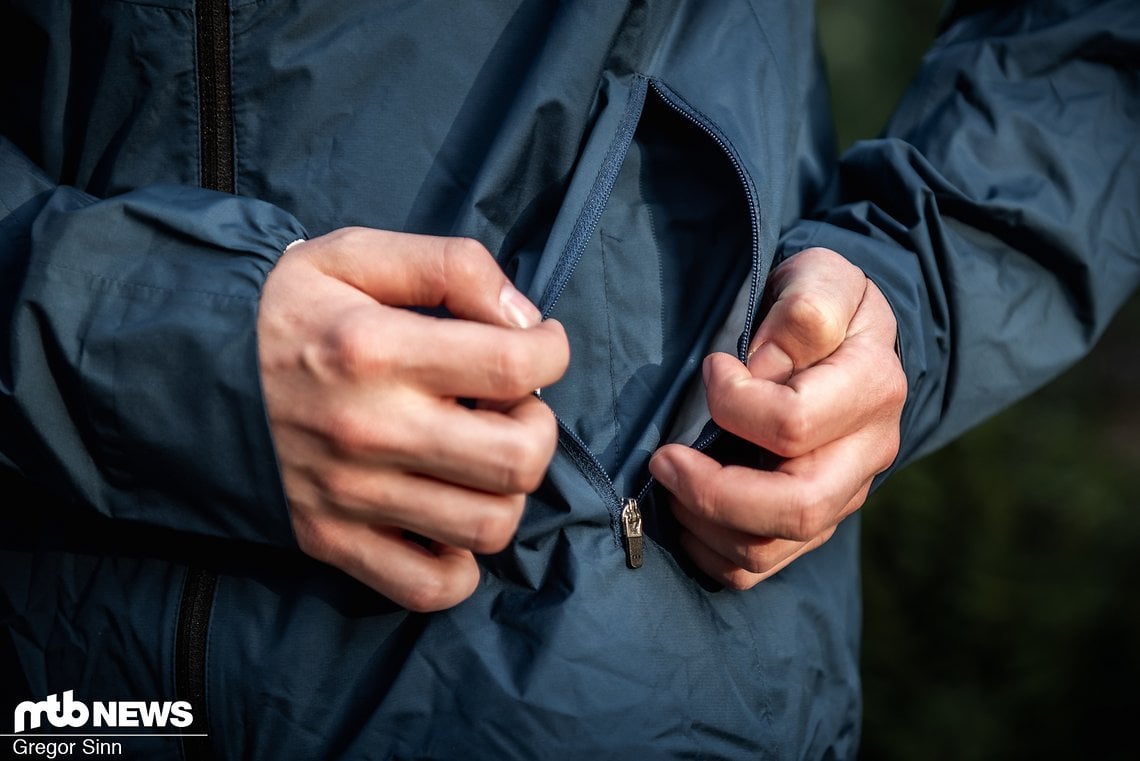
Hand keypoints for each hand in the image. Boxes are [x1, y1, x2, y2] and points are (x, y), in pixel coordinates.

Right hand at [257, 228, 568, 610]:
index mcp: (376, 349)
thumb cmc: (280, 311)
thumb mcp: (354, 254)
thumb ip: (450, 266)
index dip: (551, 352)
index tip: (538, 344)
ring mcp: (351, 497)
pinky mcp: (330, 542)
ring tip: (478, 455)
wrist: (177, 371)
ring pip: (489, 526)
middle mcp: (369, 430)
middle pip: (519, 459)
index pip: (515, 367)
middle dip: (538, 426)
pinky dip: (459, 563)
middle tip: (509, 405)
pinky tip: (448, 515)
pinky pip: (429, 587)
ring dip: (506, 490)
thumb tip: (524, 318)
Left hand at [649, 247, 904, 588]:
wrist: (843, 335)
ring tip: (667, 480)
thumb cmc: (820, 300)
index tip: (711, 368)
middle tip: (662, 458)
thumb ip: (803, 312)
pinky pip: (757, 567)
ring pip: (772, 548)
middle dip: (714, 492)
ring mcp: (841, 495)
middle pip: (796, 507)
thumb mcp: (819, 276)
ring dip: (703, 522)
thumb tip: (760, 368)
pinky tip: (683, 511)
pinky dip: (709, 551)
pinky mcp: (812, 523)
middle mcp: (867, 452)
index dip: (734, 402)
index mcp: (873, 387)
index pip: (795, 423)